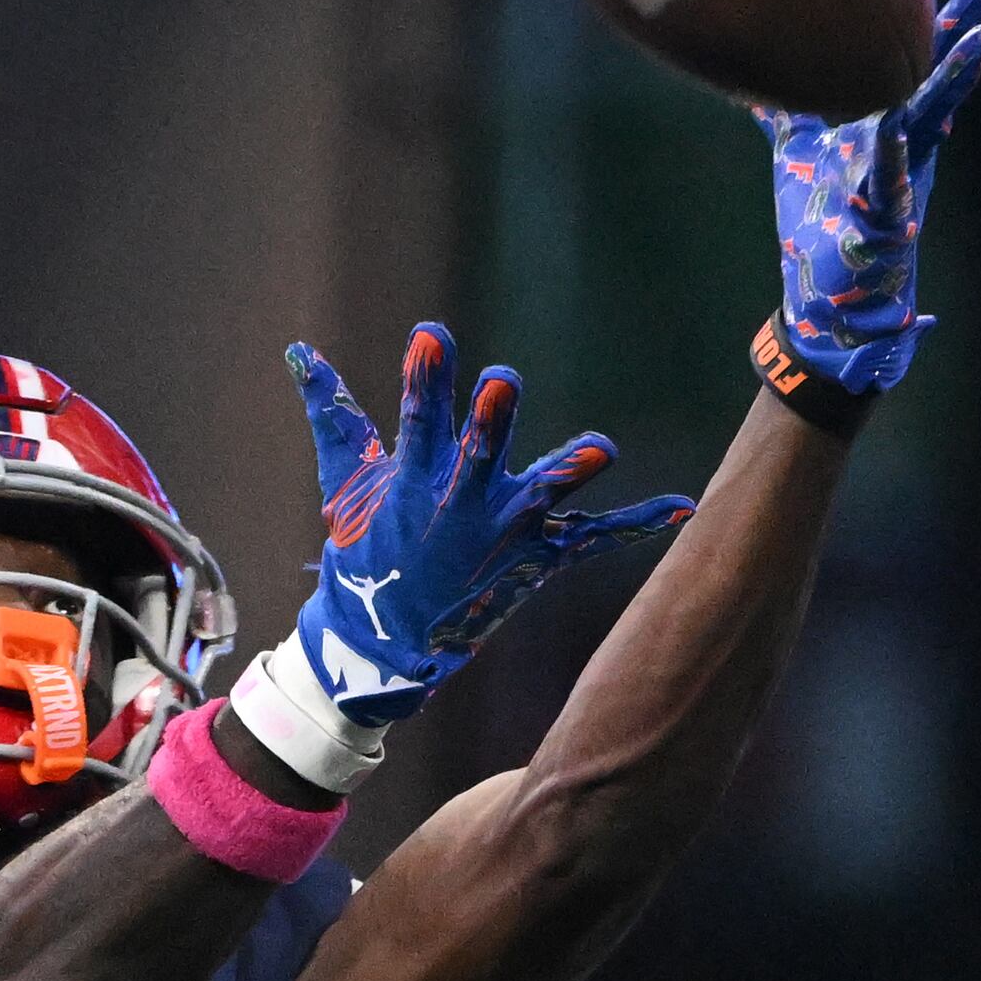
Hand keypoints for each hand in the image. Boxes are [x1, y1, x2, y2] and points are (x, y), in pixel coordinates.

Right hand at [283, 324, 688, 726]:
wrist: (385, 645)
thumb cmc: (368, 550)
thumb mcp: (346, 483)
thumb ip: (333, 413)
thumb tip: (297, 348)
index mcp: (413, 482)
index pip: (416, 421)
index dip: (423, 380)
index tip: (431, 335)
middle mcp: (461, 505)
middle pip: (479, 455)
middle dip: (489, 421)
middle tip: (500, 383)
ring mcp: (504, 535)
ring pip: (543, 498)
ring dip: (569, 472)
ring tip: (597, 449)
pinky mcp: (539, 560)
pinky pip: (595, 541)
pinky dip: (638, 524)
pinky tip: (683, 506)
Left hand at [756, 0, 980, 391]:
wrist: (827, 300)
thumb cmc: (821, 222)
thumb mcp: (800, 152)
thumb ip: (787, 110)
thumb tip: (755, 73)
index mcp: (888, 121)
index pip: (912, 56)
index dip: (930, 9)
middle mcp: (903, 142)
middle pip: (937, 72)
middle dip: (964, 22)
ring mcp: (897, 178)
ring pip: (927, 121)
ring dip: (951, 82)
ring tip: (978, 40)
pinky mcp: (881, 222)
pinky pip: (887, 186)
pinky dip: (887, 159)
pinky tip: (890, 130)